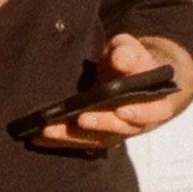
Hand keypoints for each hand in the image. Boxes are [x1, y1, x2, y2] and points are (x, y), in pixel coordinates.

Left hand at [40, 32, 192, 151]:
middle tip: (80, 119)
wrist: (128, 75)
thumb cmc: (130, 60)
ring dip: (71, 137)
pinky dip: (59, 141)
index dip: (140, 113)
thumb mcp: (130, 49)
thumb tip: (122, 60)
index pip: (154, 111)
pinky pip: (79, 142)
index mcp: (155, 102)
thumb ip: (128, 52)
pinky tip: (37, 138)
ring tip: (46, 131)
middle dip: (99, 125)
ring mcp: (114, 132)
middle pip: (120, 129)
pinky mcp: (95, 136)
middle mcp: (136, 123)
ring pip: (95, 139)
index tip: (123, 110)